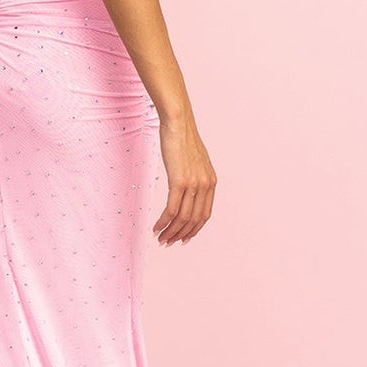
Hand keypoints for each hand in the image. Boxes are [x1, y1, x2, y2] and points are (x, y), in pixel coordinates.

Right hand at [154, 114, 216, 244]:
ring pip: (183, 218)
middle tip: (168, 242)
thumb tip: (185, 188)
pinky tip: (156, 227)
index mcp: (210, 182)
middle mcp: (205, 185)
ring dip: (170, 231)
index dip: (193, 230)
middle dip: (180, 235)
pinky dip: (164, 222)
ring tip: (160, 238)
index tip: (182, 238)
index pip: (204, 215)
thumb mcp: (193, 161)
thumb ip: (193, 177)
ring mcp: (193, 184)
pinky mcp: (179, 181)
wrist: (178, 123)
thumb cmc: (182, 139)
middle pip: (194, 220)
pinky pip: (172, 209)